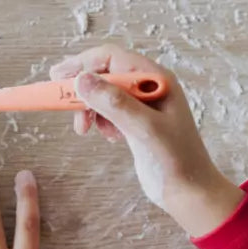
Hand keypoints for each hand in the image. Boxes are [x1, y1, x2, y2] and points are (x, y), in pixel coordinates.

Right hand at [51, 44, 243, 237]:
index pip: (113, 57)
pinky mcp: (136, 122)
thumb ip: (115, 103)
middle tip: (59, 101)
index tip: (57, 77)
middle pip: (106, 72)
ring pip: (104, 93)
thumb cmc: (174, 158)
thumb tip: (82, 79)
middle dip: (83, 87)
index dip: (84, 63)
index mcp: (157, 79)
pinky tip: (109, 137)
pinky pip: (109, 111)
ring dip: (89, 107)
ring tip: (84, 130)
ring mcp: (143, 105)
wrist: (189, 191)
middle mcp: (149, 86)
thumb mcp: (144, 129)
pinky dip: (101, 120)